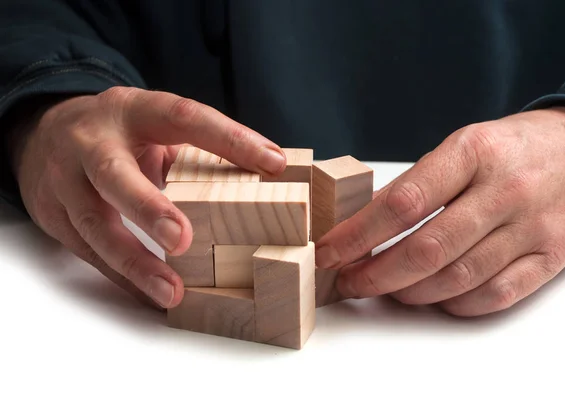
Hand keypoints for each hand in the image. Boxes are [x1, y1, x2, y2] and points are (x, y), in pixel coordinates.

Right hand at [10, 87, 285, 308]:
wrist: (42, 137)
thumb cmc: (118, 135)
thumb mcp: (152, 126)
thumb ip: (194, 149)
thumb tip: (265, 177)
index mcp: (132, 110)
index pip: (184, 117)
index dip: (229, 138)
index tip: (272, 162)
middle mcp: (92, 142)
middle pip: (114, 175)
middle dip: (148, 208)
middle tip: (182, 240)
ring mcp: (65, 180)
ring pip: (93, 224)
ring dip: (134, 262)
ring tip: (170, 292)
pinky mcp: (53, 215)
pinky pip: (89, 252)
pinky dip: (123, 277)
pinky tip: (151, 295)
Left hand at [315, 106, 564, 315]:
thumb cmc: (513, 148)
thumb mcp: (463, 145)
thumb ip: (419, 184)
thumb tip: (365, 224)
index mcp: (472, 153)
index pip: (402, 203)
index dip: (357, 235)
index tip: (329, 252)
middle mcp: (503, 191)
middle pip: (425, 249)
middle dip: (375, 274)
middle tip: (349, 282)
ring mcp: (530, 227)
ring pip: (456, 278)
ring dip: (410, 292)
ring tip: (385, 290)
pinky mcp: (550, 256)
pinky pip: (494, 294)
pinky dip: (454, 303)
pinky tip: (433, 297)